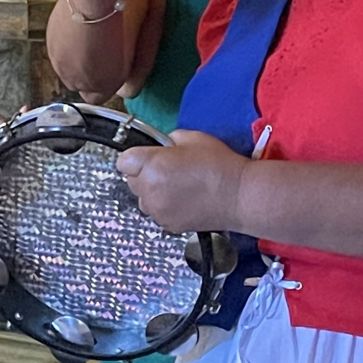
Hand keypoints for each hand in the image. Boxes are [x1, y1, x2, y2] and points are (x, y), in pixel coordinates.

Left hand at [116, 129, 245, 232]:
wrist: (239, 196)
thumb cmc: (219, 164)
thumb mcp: (192, 138)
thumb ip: (168, 140)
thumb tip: (162, 147)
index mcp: (152, 165)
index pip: (123, 162)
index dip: (135, 157)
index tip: (149, 156)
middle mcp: (150, 190)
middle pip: (131, 181)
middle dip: (144, 174)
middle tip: (169, 170)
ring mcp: (158, 211)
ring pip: (143, 199)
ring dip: (153, 192)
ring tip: (178, 187)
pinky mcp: (168, 225)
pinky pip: (157, 213)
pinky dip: (165, 207)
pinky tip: (185, 200)